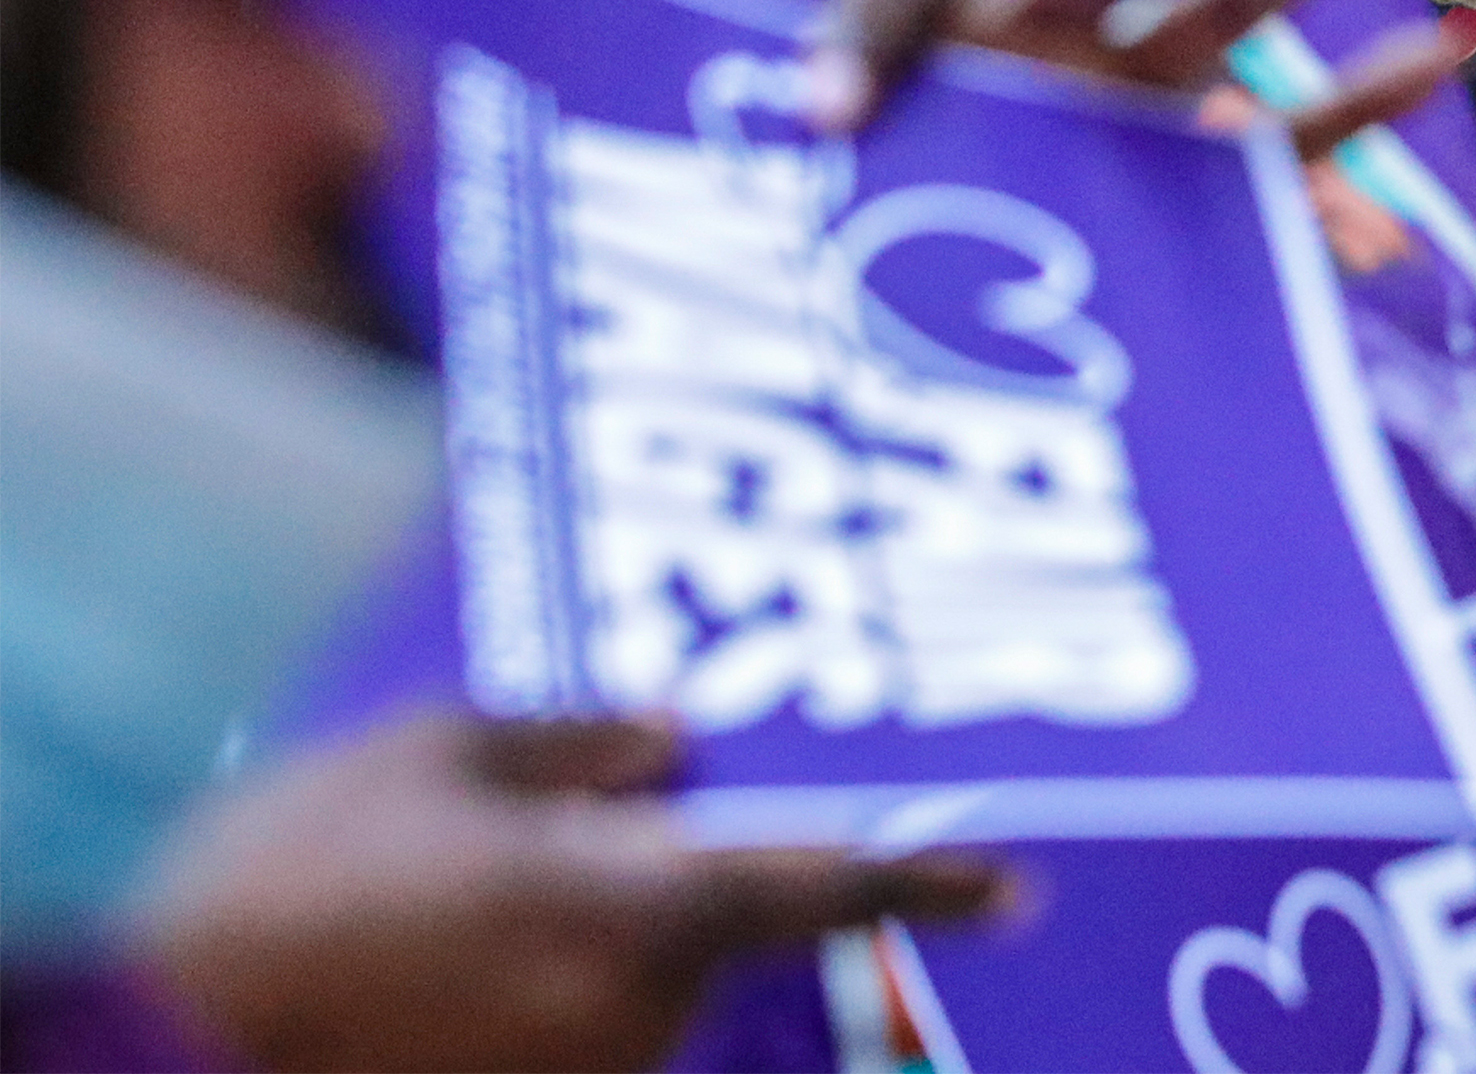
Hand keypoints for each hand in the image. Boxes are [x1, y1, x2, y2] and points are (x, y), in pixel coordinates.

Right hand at [139, 708, 1008, 1073]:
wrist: (157, 1048)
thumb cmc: (285, 885)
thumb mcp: (430, 756)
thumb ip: (578, 741)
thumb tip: (678, 738)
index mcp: (630, 902)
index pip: (823, 887)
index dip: (924, 880)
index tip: (1011, 882)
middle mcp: (630, 1009)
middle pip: (712, 928)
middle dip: (652, 877)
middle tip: (522, 839)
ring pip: (637, 988)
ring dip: (585, 938)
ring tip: (441, 901)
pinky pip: (569, 1038)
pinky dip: (535, 993)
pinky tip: (433, 960)